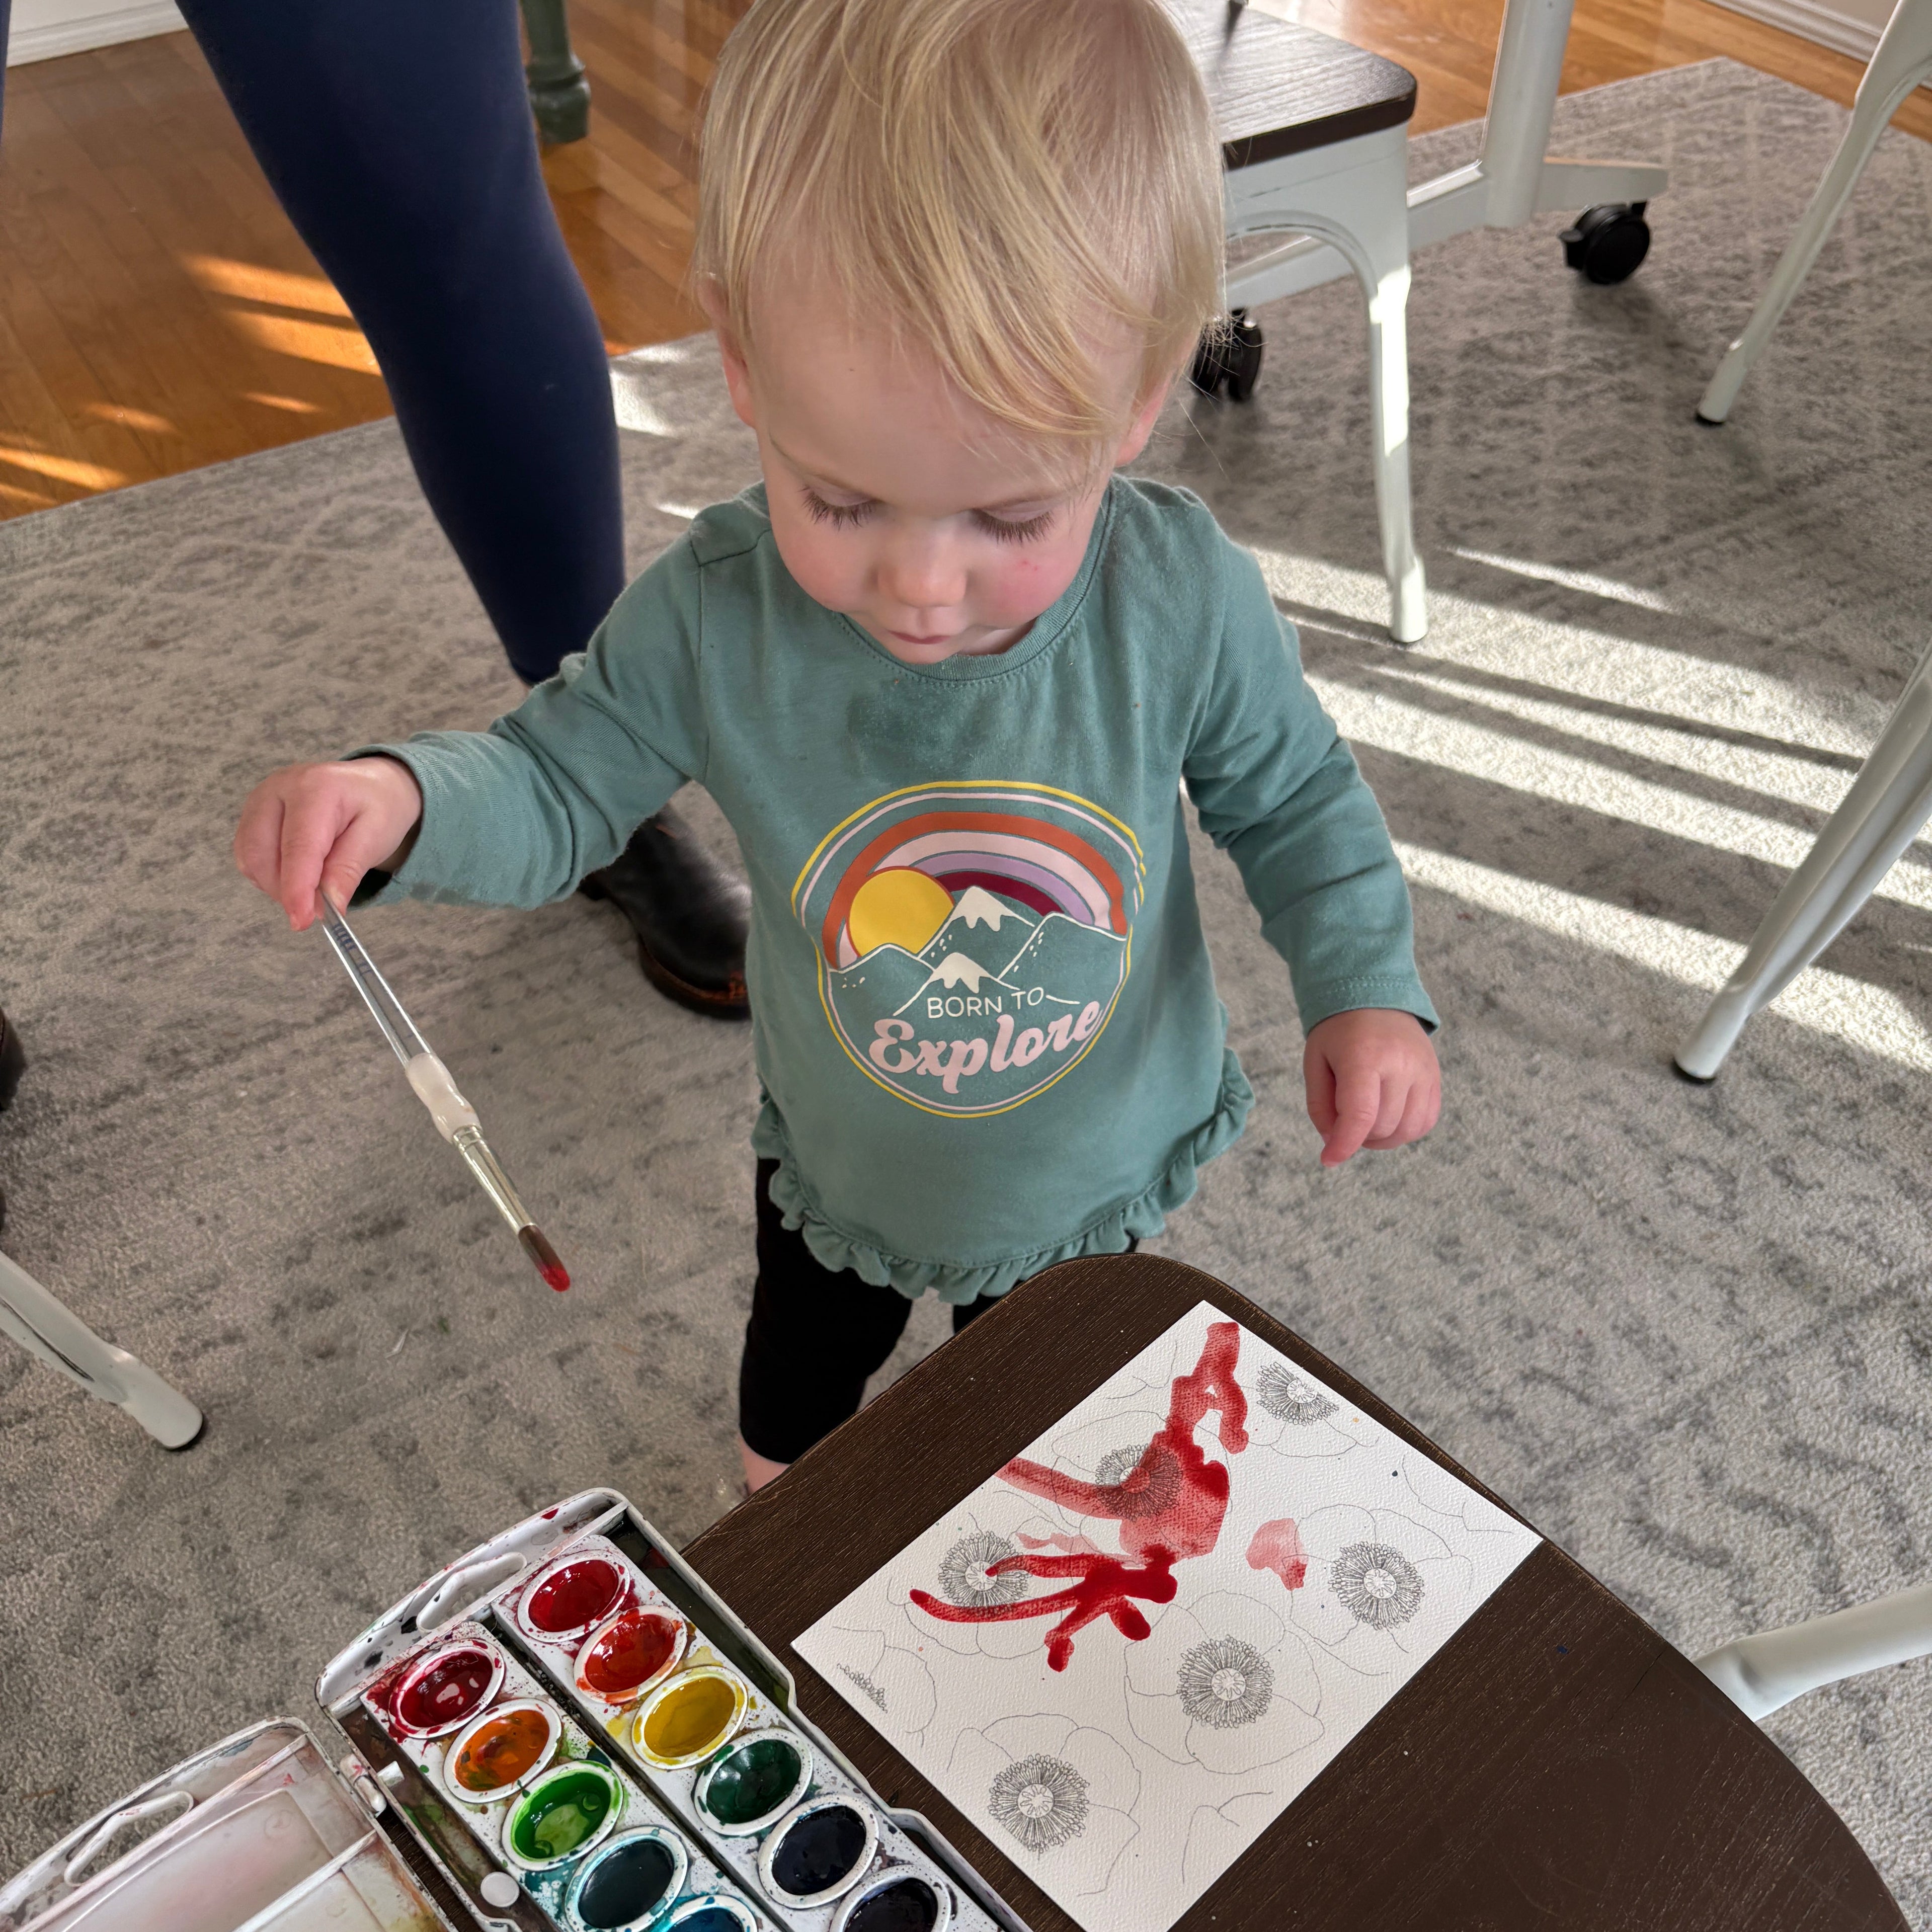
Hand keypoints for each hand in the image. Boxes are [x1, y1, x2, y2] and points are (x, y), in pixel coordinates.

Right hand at [234, 757, 422, 929]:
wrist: (369, 786)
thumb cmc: (376, 808)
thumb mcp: (376, 837)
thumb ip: (348, 870)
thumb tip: (326, 905)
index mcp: (316, 788)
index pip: (298, 847)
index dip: (296, 888)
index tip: (301, 921)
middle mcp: (279, 787)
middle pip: (263, 853)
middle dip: (285, 891)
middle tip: (317, 909)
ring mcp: (260, 798)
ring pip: (250, 858)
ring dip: (276, 885)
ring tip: (312, 886)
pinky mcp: (252, 812)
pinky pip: (247, 855)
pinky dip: (268, 875)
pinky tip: (295, 874)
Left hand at [1303, 1008, 1439, 1166]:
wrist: (1374, 997)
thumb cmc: (1338, 1033)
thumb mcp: (1315, 1062)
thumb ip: (1320, 1106)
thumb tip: (1335, 1142)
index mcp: (1364, 1056)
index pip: (1360, 1115)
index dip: (1344, 1145)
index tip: (1329, 1159)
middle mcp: (1400, 1063)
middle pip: (1383, 1127)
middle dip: (1358, 1136)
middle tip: (1344, 1121)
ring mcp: (1423, 1070)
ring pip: (1408, 1130)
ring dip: (1383, 1138)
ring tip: (1366, 1121)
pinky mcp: (1435, 1076)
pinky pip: (1426, 1121)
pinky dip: (1405, 1130)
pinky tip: (1388, 1117)